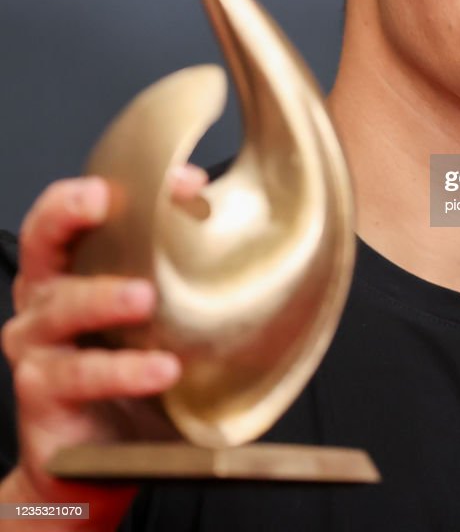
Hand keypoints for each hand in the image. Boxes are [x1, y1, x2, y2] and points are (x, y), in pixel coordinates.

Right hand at [0, 165, 207, 530]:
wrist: (95, 465)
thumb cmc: (130, 375)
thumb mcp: (156, 315)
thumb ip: (178, 270)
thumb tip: (232, 225)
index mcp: (72, 265)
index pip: (79, 208)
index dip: (117, 183)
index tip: (183, 183)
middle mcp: (45, 297)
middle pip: (43, 238)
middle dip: (70, 212)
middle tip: (104, 201)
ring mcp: (38, 344)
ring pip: (62, 305)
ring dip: (105, 297)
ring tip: (146, 299)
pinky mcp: (42, 392)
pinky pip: (79, 375)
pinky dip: (123, 371)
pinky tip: (162, 370)